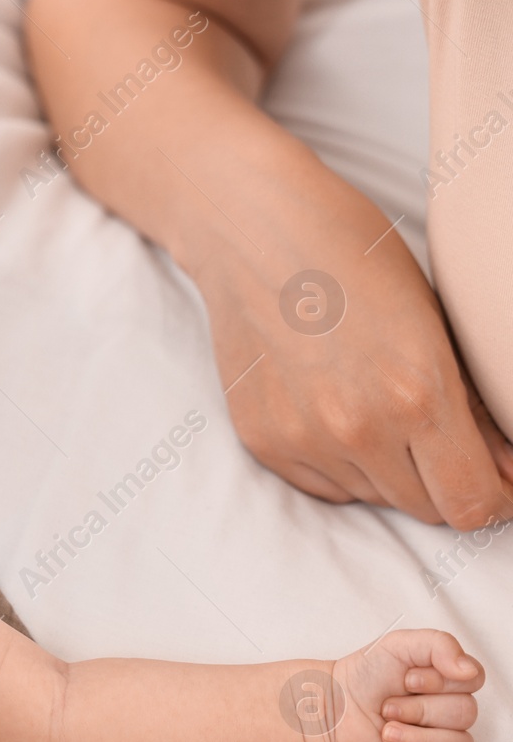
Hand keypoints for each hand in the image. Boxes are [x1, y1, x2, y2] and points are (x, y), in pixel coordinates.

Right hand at [199, 155, 512, 530]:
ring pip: (374, 497)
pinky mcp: (262, 440)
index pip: (473, 503)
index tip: (496, 478)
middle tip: (438, 435)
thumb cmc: (354, 256)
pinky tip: (335, 411)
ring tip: (377, 407)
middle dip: (443, 482)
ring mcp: (302, 439)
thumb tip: (502, 466)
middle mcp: (358, 430)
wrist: (253, 233)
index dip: (494, 497)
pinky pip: (323, 486)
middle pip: (425, 508)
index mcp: (418, 394)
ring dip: (389, 471)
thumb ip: (470, 407)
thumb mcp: (435, 323)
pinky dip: (340, 465)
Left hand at [333, 630, 482, 741]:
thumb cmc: (363, 677)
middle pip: (465, 714)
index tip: (407, 680)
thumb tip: (469, 671)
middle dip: (420, 709)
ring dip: (417, 738)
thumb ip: (440, 645)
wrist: (331, 709)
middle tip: (387, 707)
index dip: (441, 682)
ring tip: (386, 731)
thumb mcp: (397, 644)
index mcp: (447, 683)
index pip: (473, 681)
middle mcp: (448, 714)